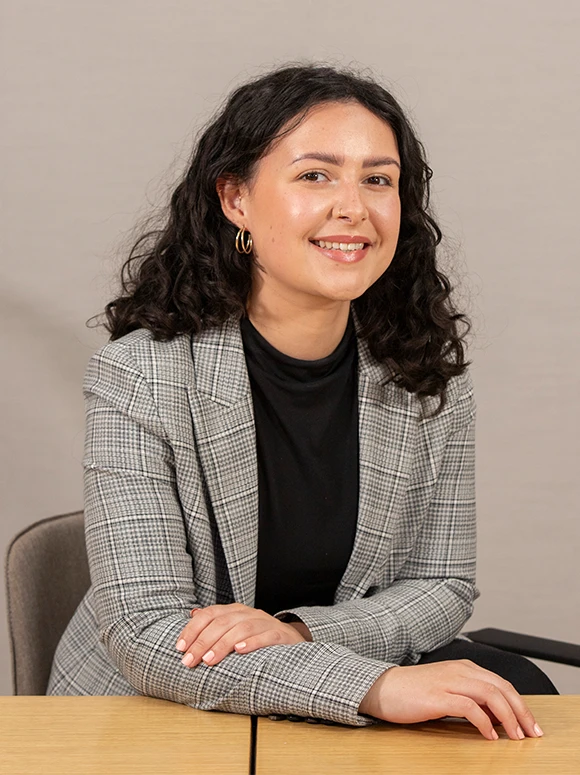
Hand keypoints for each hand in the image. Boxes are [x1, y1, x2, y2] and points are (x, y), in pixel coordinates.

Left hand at [175, 603, 308, 666]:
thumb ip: (215, 624)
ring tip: (209, 660)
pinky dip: (252, 642)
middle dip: (203, 641)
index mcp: (234, 611)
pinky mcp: (280, 635)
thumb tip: (192, 615)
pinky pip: (266, 636)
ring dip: (223, 644)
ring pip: (241, 628)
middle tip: (189, 661)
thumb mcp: (234, 629)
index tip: (179, 647)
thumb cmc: (257, 637)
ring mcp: (265, 622)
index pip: (209, 614)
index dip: (192, 629)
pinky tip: (240, 651)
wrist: (292, 640)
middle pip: (222, 622)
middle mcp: (248, 613)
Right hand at [359, 660, 543, 740]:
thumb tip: (497, 716)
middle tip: (531, 733)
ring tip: (515, 736)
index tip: (530, 724)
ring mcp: (448, 682)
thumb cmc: (413, 692)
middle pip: (501, 688)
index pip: (501, 683)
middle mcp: (459, 671)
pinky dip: (484, 722)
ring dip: (508, 717)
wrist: (382, 687)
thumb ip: (471, 698)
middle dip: (521, 711)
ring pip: (490, 695)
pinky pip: (469, 707)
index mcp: (463, 667)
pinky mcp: (437, 697)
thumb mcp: (447, 690)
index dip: (520, 704)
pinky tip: (489, 735)